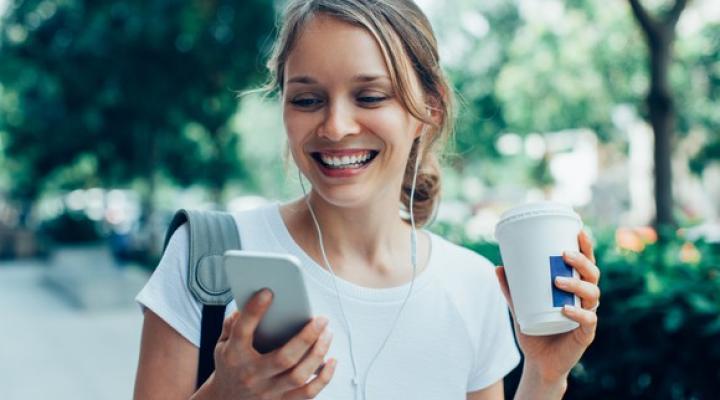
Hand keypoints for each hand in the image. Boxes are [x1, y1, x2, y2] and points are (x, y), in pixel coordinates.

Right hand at [202, 289, 336, 399]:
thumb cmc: (230, 365)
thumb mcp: (223, 343)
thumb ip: (235, 322)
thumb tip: (255, 299)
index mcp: (234, 355)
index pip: (243, 331)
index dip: (254, 311)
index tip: (268, 292)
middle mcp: (252, 375)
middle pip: (284, 357)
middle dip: (306, 337)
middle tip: (321, 319)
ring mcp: (268, 392)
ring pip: (299, 375)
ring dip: (318, 353)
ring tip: (328, 333)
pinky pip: (308, 393)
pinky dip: (324, 377)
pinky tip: (332, 360)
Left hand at [495, 230, 599, 383]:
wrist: (540, 362)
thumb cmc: (535, 329)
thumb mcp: (520, 306)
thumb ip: (511, 288)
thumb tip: (498, 266)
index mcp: (575, 289)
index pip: (586, 264)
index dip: (586, 247)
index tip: (578, 231)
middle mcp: (586, 300)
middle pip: (593, 275)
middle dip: (582, 262)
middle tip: (564, 255)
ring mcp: (588, 316)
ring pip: (593, 295)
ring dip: (577, 285)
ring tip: (557, 281)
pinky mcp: (585, 334)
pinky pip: (588, 321)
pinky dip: (578, 314)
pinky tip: (566, 310)